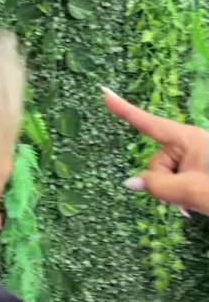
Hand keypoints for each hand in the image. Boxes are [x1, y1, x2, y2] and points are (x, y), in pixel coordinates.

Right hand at [102, 88, 208, 214]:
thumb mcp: (192, 190)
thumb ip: (158, 186)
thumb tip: (130, 183)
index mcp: (188, 138)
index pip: (148, 123)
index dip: (124, 109)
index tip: (104, 92)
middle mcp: (189, 144)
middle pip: (156, 160)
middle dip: (161, 182)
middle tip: (183, 200)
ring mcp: (194, 159)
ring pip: (164, 176)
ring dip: (173, 194)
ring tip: (192, 206)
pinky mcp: (198, 173)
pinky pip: (176, 182)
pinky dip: (179, 196)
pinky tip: (191, 209)